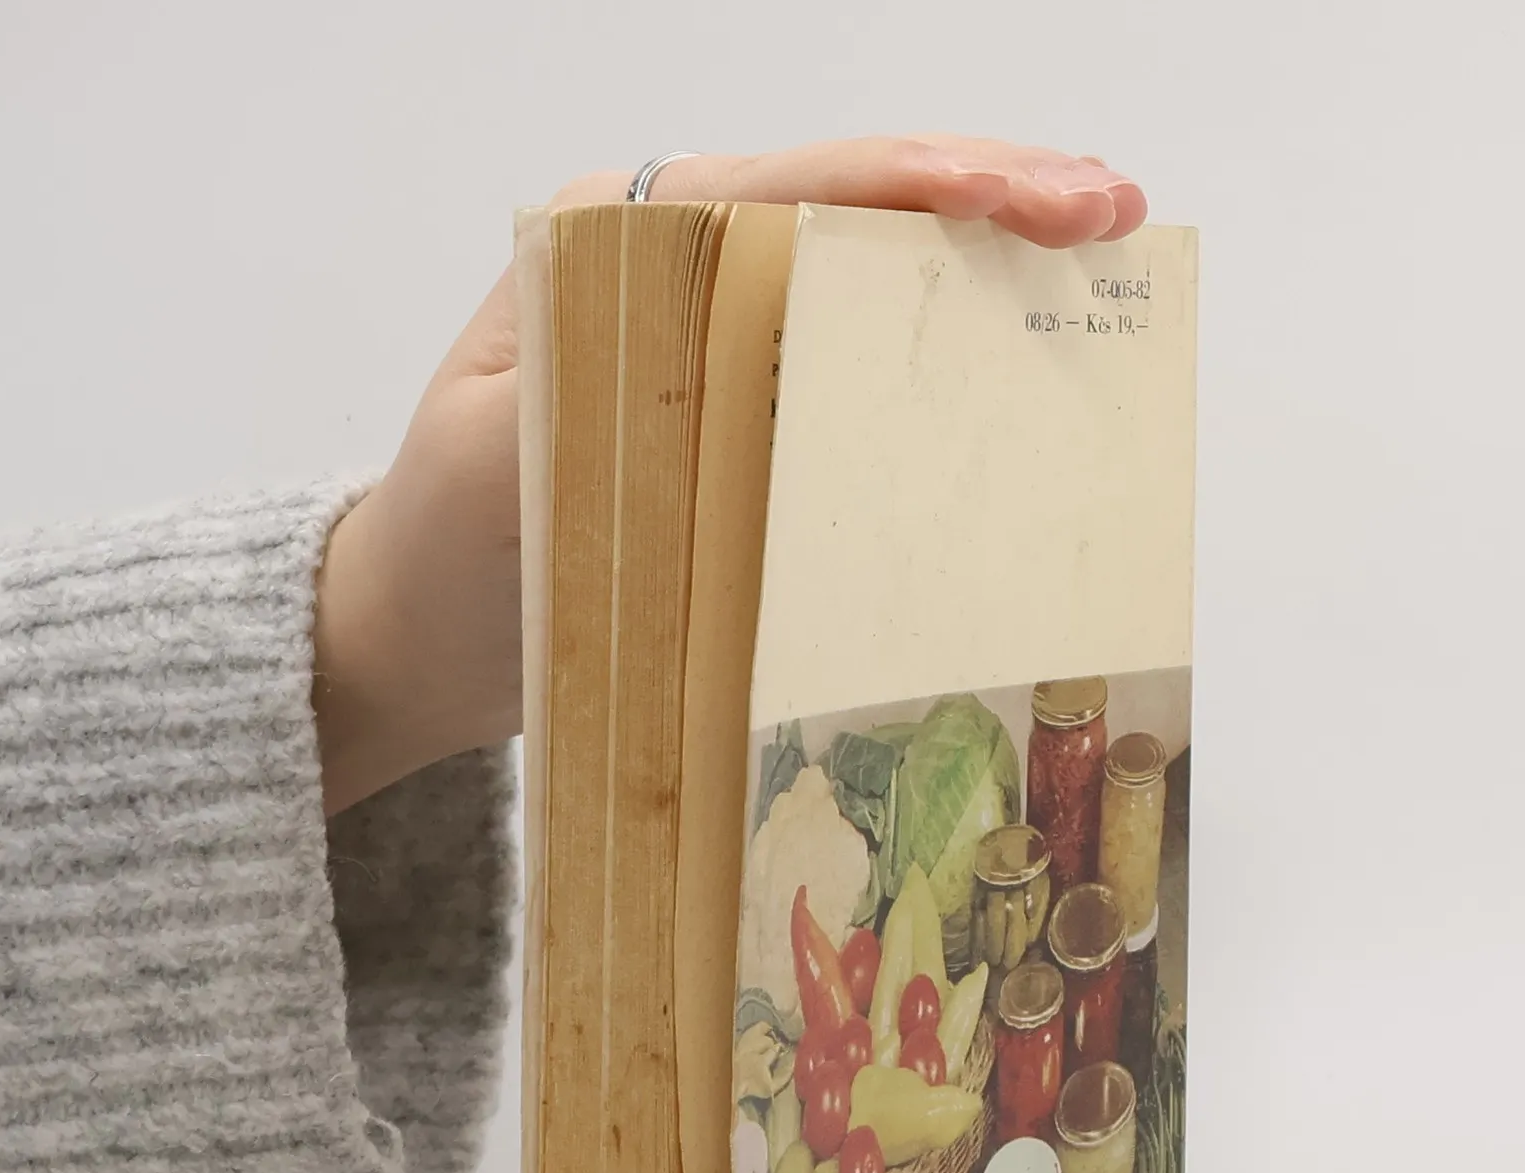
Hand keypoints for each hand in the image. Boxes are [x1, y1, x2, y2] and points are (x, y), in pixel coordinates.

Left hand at [312, 138, 1149, 813]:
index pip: (785, 187)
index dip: (915, 185)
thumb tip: (742, 343)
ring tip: (1096, 242)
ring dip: (982, 249)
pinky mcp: (738, 396)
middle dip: (984, 192)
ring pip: (863, 258)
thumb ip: (603, 388)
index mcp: (610, 245)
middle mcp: (669, 260)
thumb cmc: (443, 556)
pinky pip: (851, 344)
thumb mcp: (499, 464)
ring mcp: (710, 324)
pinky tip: (1021, 331)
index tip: (1025, 201)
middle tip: (1108, 208)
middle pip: (846, 199)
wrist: (416, 634)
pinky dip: (940, 330)